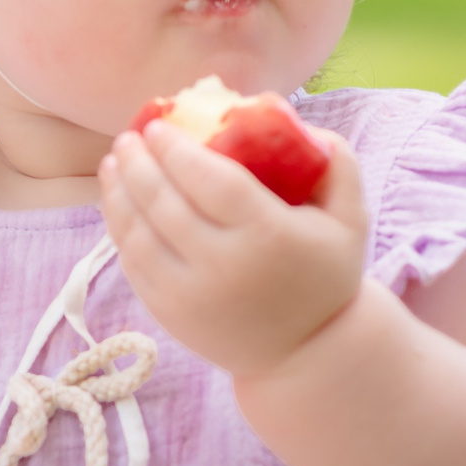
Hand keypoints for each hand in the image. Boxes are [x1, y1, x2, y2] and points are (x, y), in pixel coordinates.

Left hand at [99, 121, 370, 379]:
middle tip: (130, 136)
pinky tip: (117, 201)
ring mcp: (190, 294)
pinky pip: (133, 263)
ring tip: (114, 161)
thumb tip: (284, 112)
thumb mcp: (350, 217)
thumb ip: (336, 161)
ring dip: (119, 192)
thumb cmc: (326, 272)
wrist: (309, 352)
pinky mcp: (169, 315)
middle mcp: (223, 267)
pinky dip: (120, 227)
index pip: (208, 180)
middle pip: (164, 203)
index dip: (176, 149)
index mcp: (267, 235)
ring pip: (138, 232)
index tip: (158, 125)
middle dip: (139, 163)